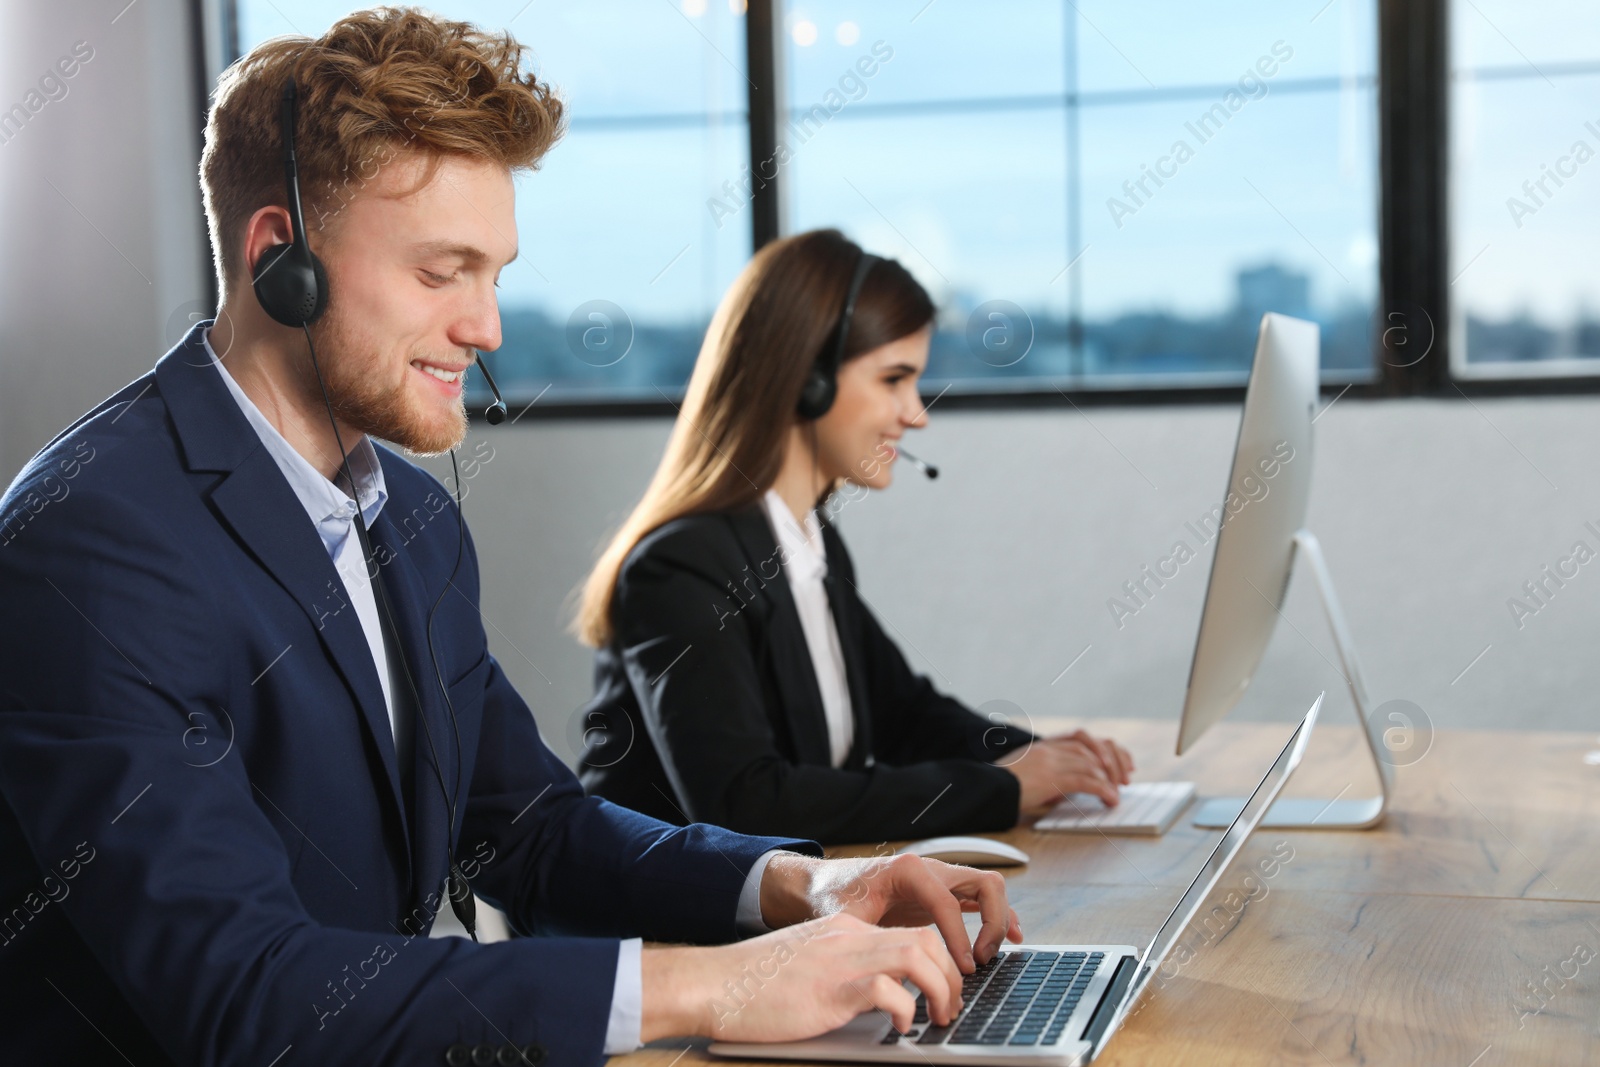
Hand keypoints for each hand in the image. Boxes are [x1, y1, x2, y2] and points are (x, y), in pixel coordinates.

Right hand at [641, 914, 963, 1041]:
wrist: (712, 983)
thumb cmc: (753, 983)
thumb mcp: (809, 964)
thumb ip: (843, 970)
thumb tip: (881, 996)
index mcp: (845, 930)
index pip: (912, 931)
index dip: (941, 963)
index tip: (946, 990)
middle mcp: (848, 937)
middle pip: (926, 938)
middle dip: (952, 975)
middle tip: (951, 1008)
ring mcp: (840, 961)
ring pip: (917, 955)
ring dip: (941, 989)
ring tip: (937, 1018)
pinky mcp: (829, 990)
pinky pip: (886, 990)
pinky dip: (906, 1010)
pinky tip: (901, 1028)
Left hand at [759, 852, 1022, 970]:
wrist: (826, 882)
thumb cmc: (834, 897)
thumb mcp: (846, 918)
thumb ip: (869, 939)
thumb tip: (892, 976)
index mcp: (908, 869)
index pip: (947, 902)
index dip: (960, 937)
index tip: (963, 968)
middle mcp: (931, 868)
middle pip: (984, 884)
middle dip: (992, 922)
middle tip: (981, 960)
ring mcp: (940, 878)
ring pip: (989, 887)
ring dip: (1000, 918)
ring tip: (994, 955)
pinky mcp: (942, 892)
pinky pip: (980, 898)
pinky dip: (998, 916)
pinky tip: (1009, 938)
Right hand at [995, 732, 1133, 815]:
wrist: (985, 788)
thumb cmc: (1002, 786)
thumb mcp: (1028, 773)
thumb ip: (1051, 774)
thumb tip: (1075, 787)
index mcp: (1044, 745)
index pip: (1082, 737)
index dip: (1104, 747)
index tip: (1119, 760)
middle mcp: (1050, 748)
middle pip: (1092, 747)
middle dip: (1114, 763)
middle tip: (1126, 779)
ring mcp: (1050, 761)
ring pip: (1092, 764)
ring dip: (1110, 780)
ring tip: (1117, 795)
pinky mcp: (1051, 778)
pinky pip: (1086, 781)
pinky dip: (1103, 790)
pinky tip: (1110, 800)